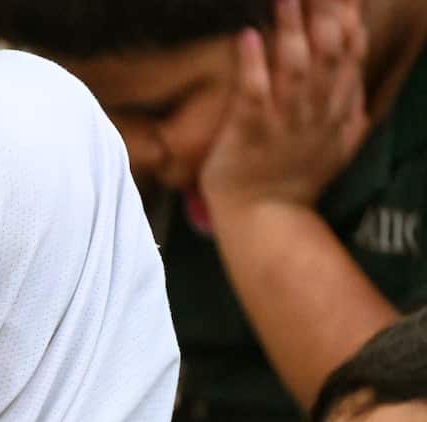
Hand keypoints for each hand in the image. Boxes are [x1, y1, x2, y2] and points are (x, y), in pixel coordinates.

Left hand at [200, 0, 368, 215]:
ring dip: (289, 29)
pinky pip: (253, 94)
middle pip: (327, 51)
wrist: (266, 218)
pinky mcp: (249, 133)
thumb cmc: (295, 178)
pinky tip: (246, 38)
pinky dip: (252, 65)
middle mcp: (315, 109)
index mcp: (336, 107)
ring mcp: (283, 121)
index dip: (348, 17)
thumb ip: (350, 108)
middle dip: (324, 12)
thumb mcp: (337, 143)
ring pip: (293, 67)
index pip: (351, 52)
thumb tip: (359, 80)